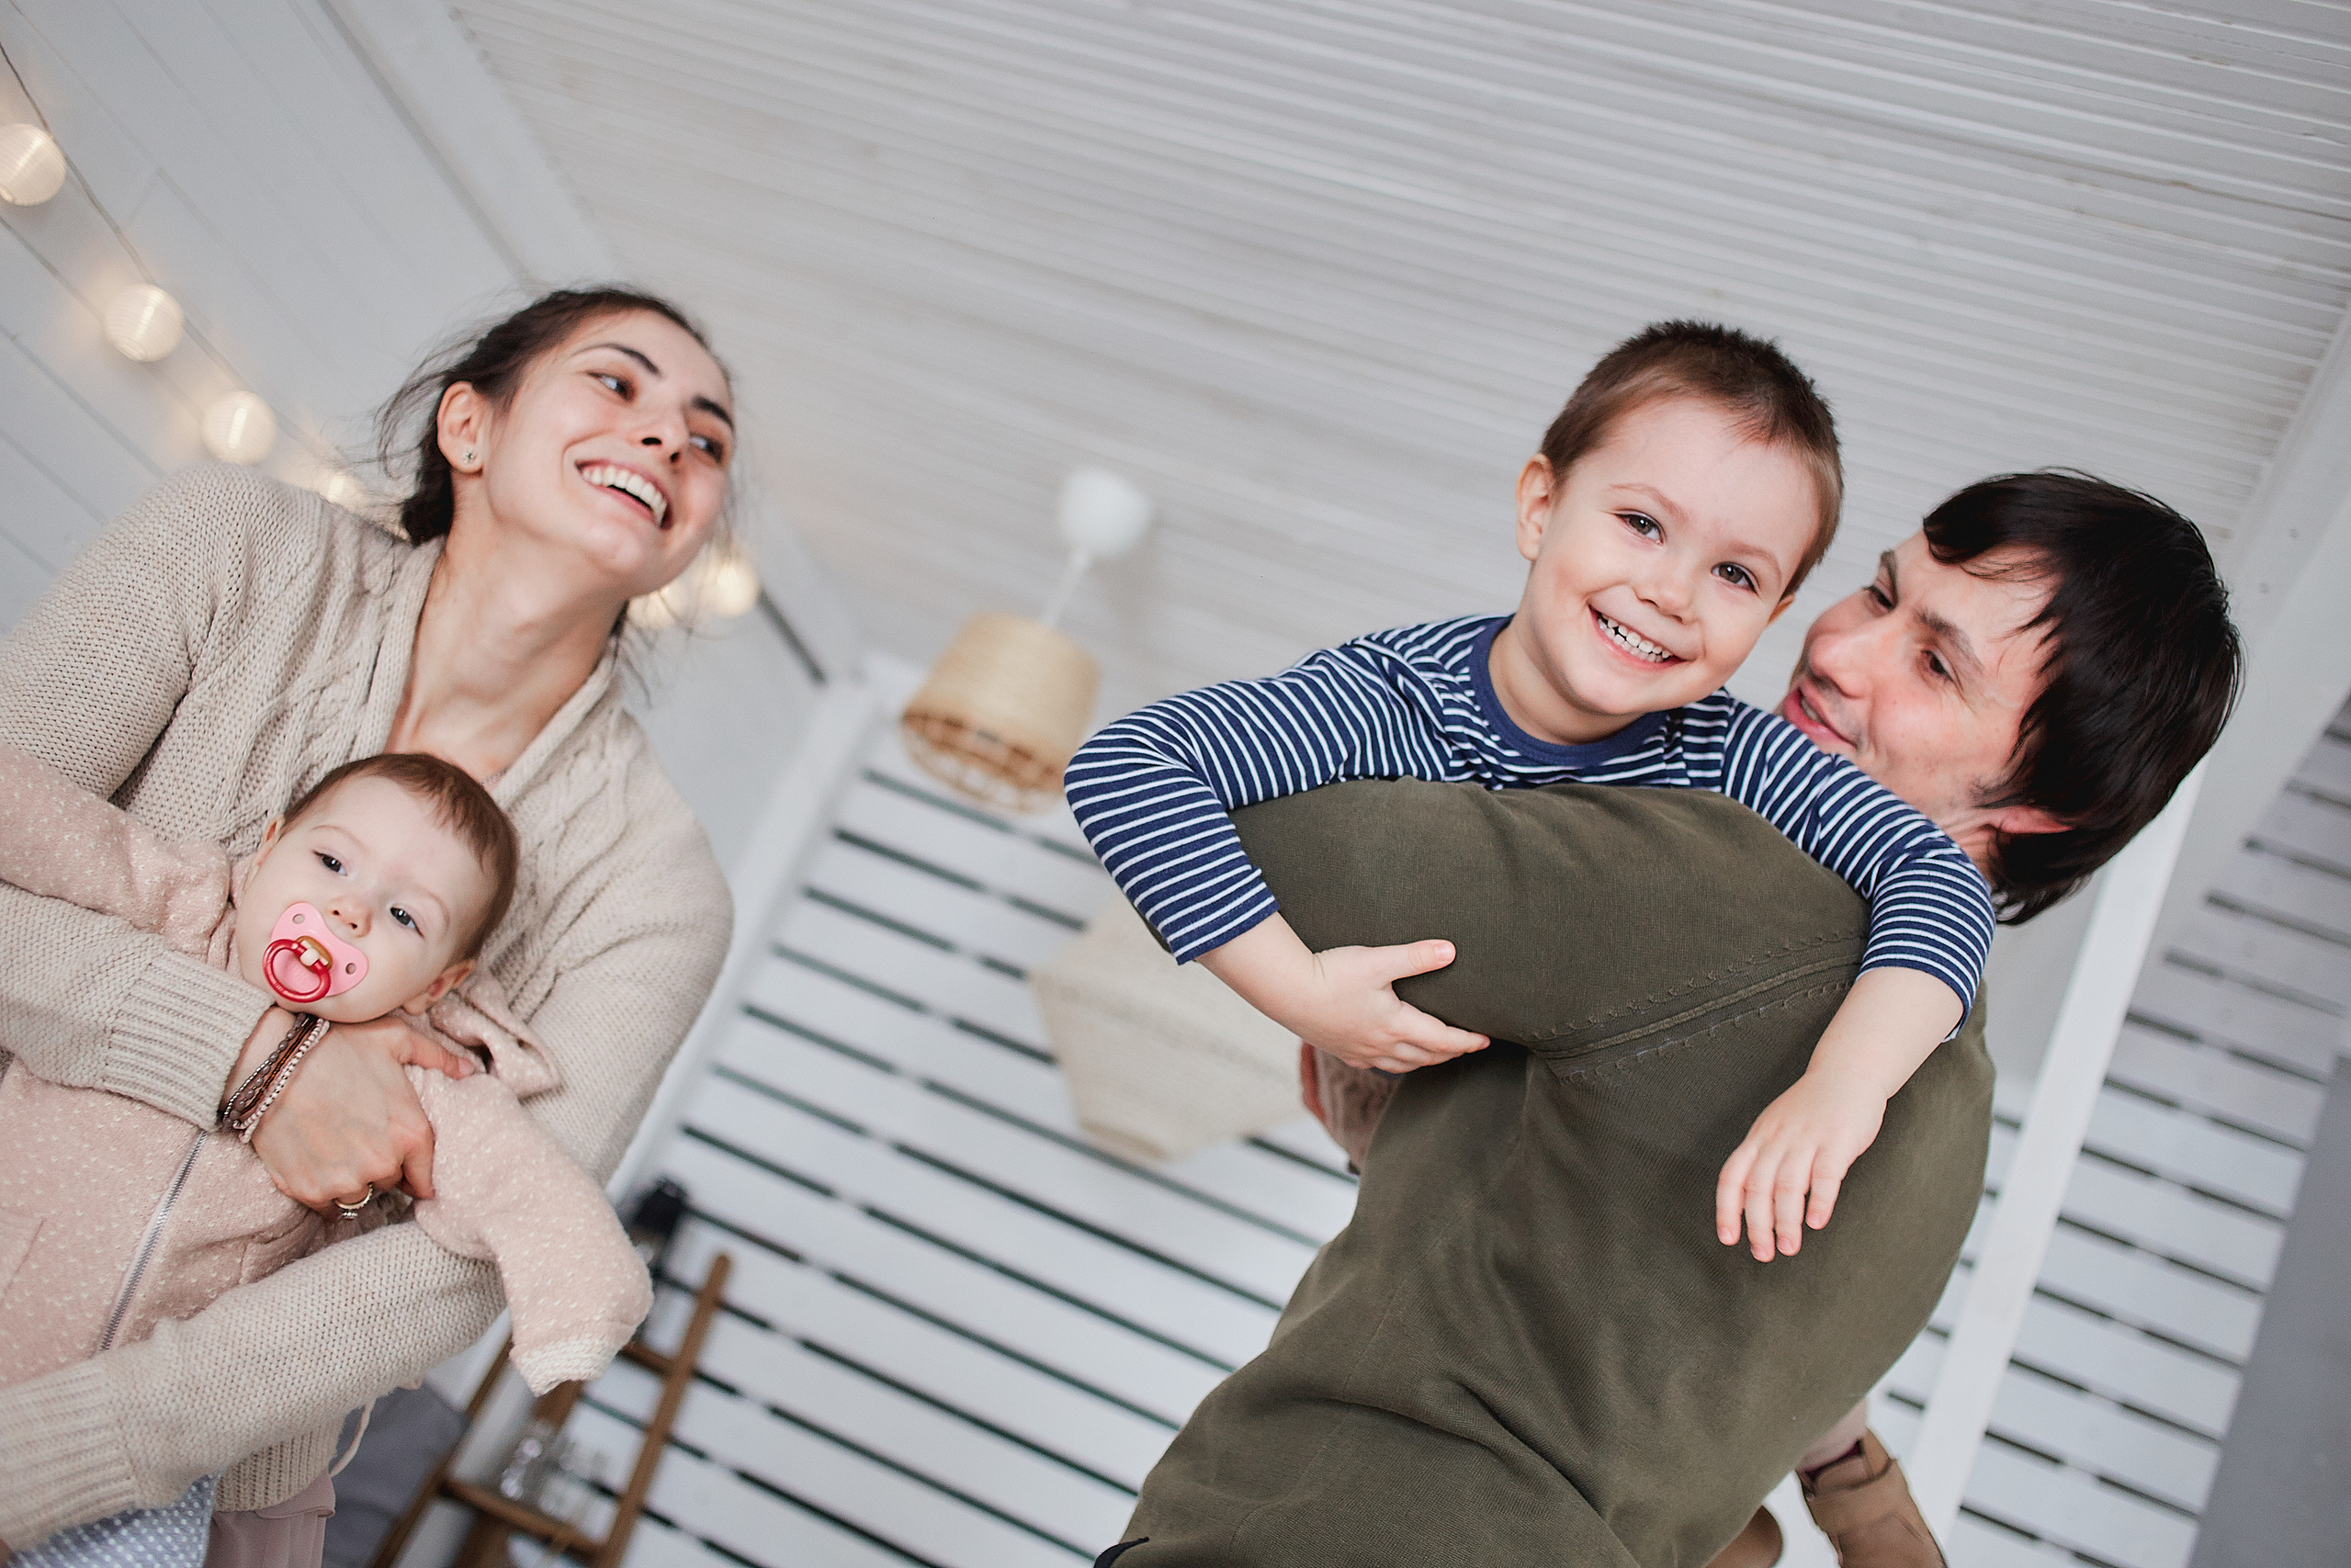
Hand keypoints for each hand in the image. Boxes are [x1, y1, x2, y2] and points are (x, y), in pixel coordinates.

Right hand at [238, 1009, 475, 1210]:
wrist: (271, 1062)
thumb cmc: (336, 1045)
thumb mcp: (395, 1039)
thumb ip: (437, 1056)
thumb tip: (468, 1070)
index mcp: (411, 1133)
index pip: (425, 1178)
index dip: (415, 1172)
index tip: (406, 1167)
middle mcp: (382, 1164)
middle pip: (391, 1183)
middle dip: (382, 1168)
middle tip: (362, 1143)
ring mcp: (344, 1181)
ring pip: (360, 1197)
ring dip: (354, 1182)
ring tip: (339, 1154)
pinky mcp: (308, 1190)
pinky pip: (328, 1208)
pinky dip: (325, 1193)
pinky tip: (319, 1166)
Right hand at [1199, 916, 1486, 1074]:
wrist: (1286, 992)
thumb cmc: (1331, 975)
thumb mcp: (1378, 960)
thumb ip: (1416, 957)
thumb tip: (1451, 951)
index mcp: (1395, 1025)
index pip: (1442, 1040)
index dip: (1467, 1041)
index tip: (1485, 1041)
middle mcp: (1381, 1045)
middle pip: (1426, 1057)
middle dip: (1450, 1054)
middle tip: (1468, 1048)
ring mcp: (1360, 1051)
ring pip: (1403, 1065)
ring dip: (1425, 1061)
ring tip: (1437, 1053)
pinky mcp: (1341, 1050)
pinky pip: (1377, 1064)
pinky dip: (1396, 1062)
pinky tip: (1393, 1055)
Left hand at [1714, 1067, 1887, 1260]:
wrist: (1847, 1072)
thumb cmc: (1811, 1108)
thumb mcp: (1777, 1128)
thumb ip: (1766, 1160)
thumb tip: (1755, 1205)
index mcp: (1760, 1138)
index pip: (1733, 1177)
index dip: (1727, 1209)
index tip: (1729, 1238)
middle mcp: (1778, 1138)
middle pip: (1758, 1186)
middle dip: (1758, 1225)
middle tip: (1764, 1253)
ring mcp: (1807, 1138)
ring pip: (1788, 1184)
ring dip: (1786, 1221)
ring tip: (1789, 1247)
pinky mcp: (1838, 1139)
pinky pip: (1825, 1174)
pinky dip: (1819, 1200)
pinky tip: (1817, 1222)